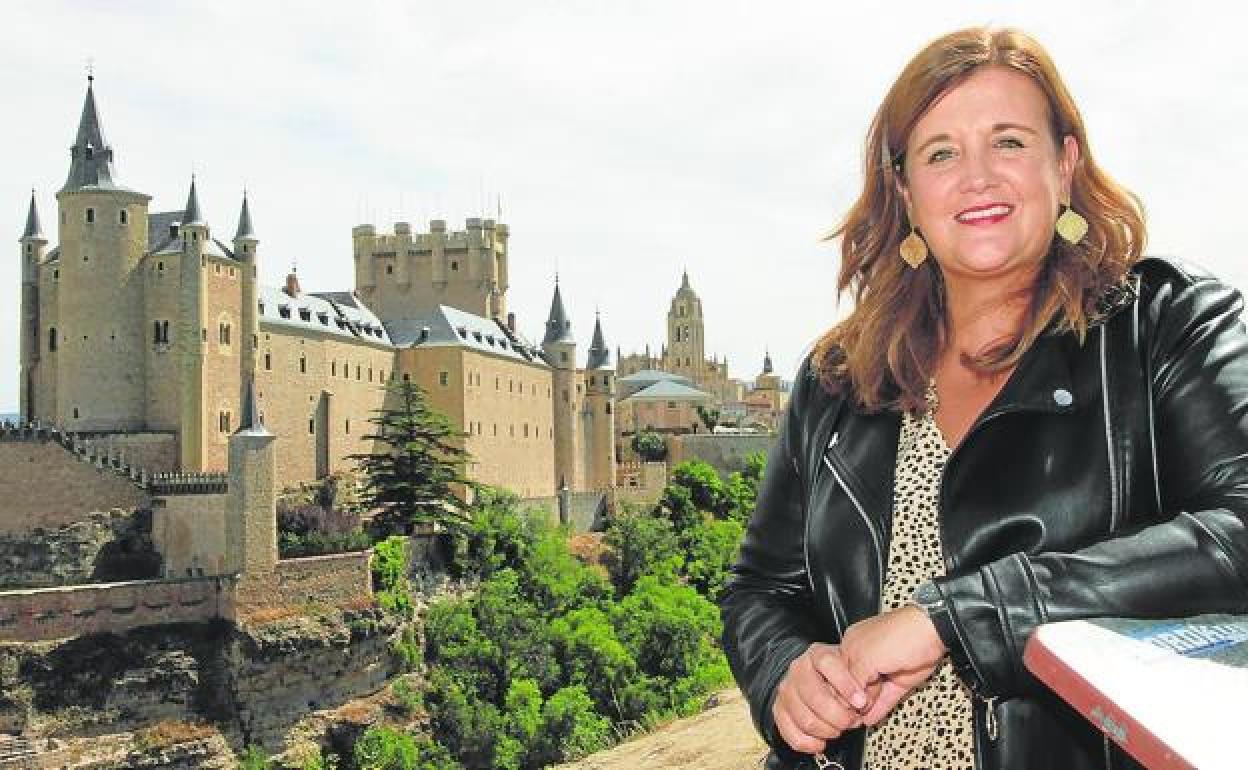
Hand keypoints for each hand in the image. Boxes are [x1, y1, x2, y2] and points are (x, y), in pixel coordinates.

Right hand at [771, 642, 869, 753]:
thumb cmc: (838, 675)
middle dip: (839, 716)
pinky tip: (822, 741)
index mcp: (817, 654)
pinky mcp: (779, 710)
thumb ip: (862, 680)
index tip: (861, 702)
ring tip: (839, 730)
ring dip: (828, 731)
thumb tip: (866, 701)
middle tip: (853, 721)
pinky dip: (810, 744)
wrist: (812, 677)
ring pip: (805, 720)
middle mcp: (798, 670)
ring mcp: (786, 690)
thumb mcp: (854, 667)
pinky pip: (792, 734)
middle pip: (815, 697)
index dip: (845, 685)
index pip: (827, 664)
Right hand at [839, 606, 946, 725]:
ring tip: (858, 720)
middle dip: (853, 700)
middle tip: (850, 715)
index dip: (840, 690)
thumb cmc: (898, 634)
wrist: (931, 634)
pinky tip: (871, 718)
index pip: (840, 674)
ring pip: (871, 693)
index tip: (839, 705)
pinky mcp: (900, 680)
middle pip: (855, 685)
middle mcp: (867, 657)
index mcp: (853, 645)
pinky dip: (879, 709)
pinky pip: (887, 697)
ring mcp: (885, 669)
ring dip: (865, 707)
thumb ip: (854, 679)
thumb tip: (849, 699)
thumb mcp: (866, 657)